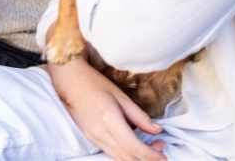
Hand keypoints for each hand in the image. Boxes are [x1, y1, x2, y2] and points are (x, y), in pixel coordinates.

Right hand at [46, 58, 166, 160]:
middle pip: (128, 157)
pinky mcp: (90, 138)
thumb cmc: (94, 83)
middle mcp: (101, 133)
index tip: (164, 153)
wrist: (70, 81)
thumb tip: (157, 130)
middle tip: (161, 147)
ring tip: (150, 146)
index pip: (134, 147)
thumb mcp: (121, 96)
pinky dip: (125, 153)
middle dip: (147, 158)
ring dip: (136, 157)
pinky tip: (133, 143)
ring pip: (119, 157)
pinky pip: (111, 152)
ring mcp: (93, 137)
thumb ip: (139, 116)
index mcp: (110, 121)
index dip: (151, 155)